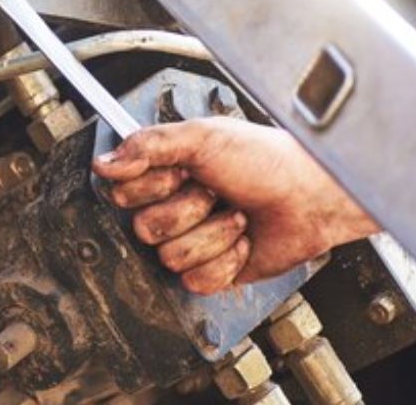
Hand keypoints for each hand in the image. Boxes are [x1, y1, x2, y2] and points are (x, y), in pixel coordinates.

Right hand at [92, 117, 378, 294]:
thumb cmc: (266, 160)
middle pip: (143, 228)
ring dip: (212, 235)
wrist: (311, 198)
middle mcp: (171, 208)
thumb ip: (148, 144)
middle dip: (187, 209)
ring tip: (236, 216)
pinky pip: (195, 280)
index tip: (181, 172)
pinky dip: (226, 261)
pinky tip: (243, 242)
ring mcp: (190, 241)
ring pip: (170, 256)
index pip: (122, 193)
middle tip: (214, 192)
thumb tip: (104, 164)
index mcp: (163, 173)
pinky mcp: (210, 272)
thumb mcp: (203, 136)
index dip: (152, 186)